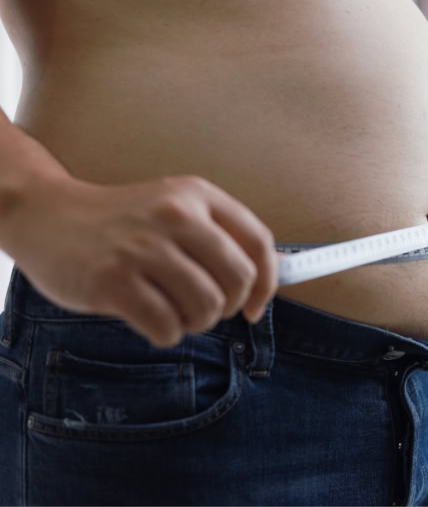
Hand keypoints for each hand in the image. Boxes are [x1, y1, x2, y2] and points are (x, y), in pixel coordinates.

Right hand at [5, 173, 279, 347]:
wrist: (48, 216)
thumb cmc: (123, 223)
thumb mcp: (175, 209)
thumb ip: (222, 236)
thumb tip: (278, 271)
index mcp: (196, 194)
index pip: (258, 241)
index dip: (267, 282)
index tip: (255, 307)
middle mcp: (174, 215)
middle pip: (237, 279)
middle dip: (228, 307)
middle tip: (205, 310)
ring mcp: (142, 247)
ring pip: (206, 306)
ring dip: (196, 323)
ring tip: (175, 313)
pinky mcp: (113, 280)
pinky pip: (167, 326)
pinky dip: (167, 334)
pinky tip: (152, 321)